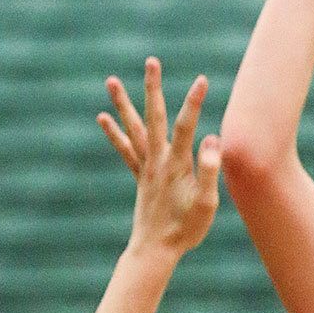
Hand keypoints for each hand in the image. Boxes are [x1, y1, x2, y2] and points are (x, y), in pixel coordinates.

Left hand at [99, 58, 220, 258]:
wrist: (155, 251)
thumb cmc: (185, 230)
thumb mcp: (207, 205)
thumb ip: (209, 171)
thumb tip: (210, 139)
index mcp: (176, 166)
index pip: (187, 127)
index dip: (194, 102)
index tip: (202, 79)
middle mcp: (157, 161)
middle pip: (154, 117)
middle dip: (153, 87)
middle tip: (151, 61)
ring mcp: (145, 167)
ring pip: (133, 128)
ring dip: (123, 104)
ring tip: (110, 80)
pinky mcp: (139, 176)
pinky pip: (125, 150)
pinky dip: (114, 133)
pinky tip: (103, 118)